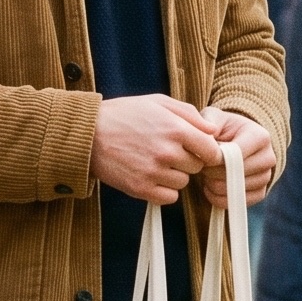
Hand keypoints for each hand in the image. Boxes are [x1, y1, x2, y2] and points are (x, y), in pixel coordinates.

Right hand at [93, 94, 220, 205]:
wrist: (88, 134)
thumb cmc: (124, 114)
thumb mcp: (158, 102)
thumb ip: (190, 114)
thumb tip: (213, 130)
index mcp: (176, 129)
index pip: (212, 151)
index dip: (206, 149)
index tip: (196, 148)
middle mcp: (168, 152)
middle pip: (197, 167)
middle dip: (188, 160)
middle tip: (168, 150)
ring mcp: (154, 172)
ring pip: (183, 182)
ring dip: (174, 175)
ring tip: (154, 160)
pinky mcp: (141, 189)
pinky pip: (169, 198)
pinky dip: (163, 190)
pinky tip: (150, 175)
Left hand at [195, 108, 277, 207]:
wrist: (236, 140)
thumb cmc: (223, 128)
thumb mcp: (214, 117)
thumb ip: (207, 124)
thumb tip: (207, 140)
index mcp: (261, 136)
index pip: (235, 155)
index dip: (213, 159)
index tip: (202, 155)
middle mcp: (268, 158)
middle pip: (234, 174)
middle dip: (211, 172)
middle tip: (202, 164)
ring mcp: (266, 177)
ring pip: (233, 190)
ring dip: (212, 185)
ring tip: (207, 173)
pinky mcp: (260, 193)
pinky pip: (235, 203)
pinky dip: (217, 198)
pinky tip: (210, 186)